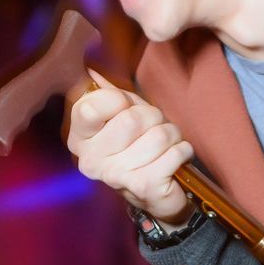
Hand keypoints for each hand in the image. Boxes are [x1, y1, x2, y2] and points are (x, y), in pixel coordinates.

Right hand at [67, 70, 192, 225]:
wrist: (154, 192)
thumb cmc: (138, 147)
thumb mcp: (120, 116)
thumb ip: (108, 94)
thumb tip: (92, 72)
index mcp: (80, 138)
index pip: (90, 106)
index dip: (118, 100)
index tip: (124, 110)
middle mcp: (91, 159)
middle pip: (134, 118)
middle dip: (154, 118)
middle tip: (152, 132)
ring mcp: (115, 176)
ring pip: (159, 134)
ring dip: (172, 136)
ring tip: (164, 147)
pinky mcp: (144, 187)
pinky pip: (176, 152)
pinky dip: (183, 151)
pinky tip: (174, 161)